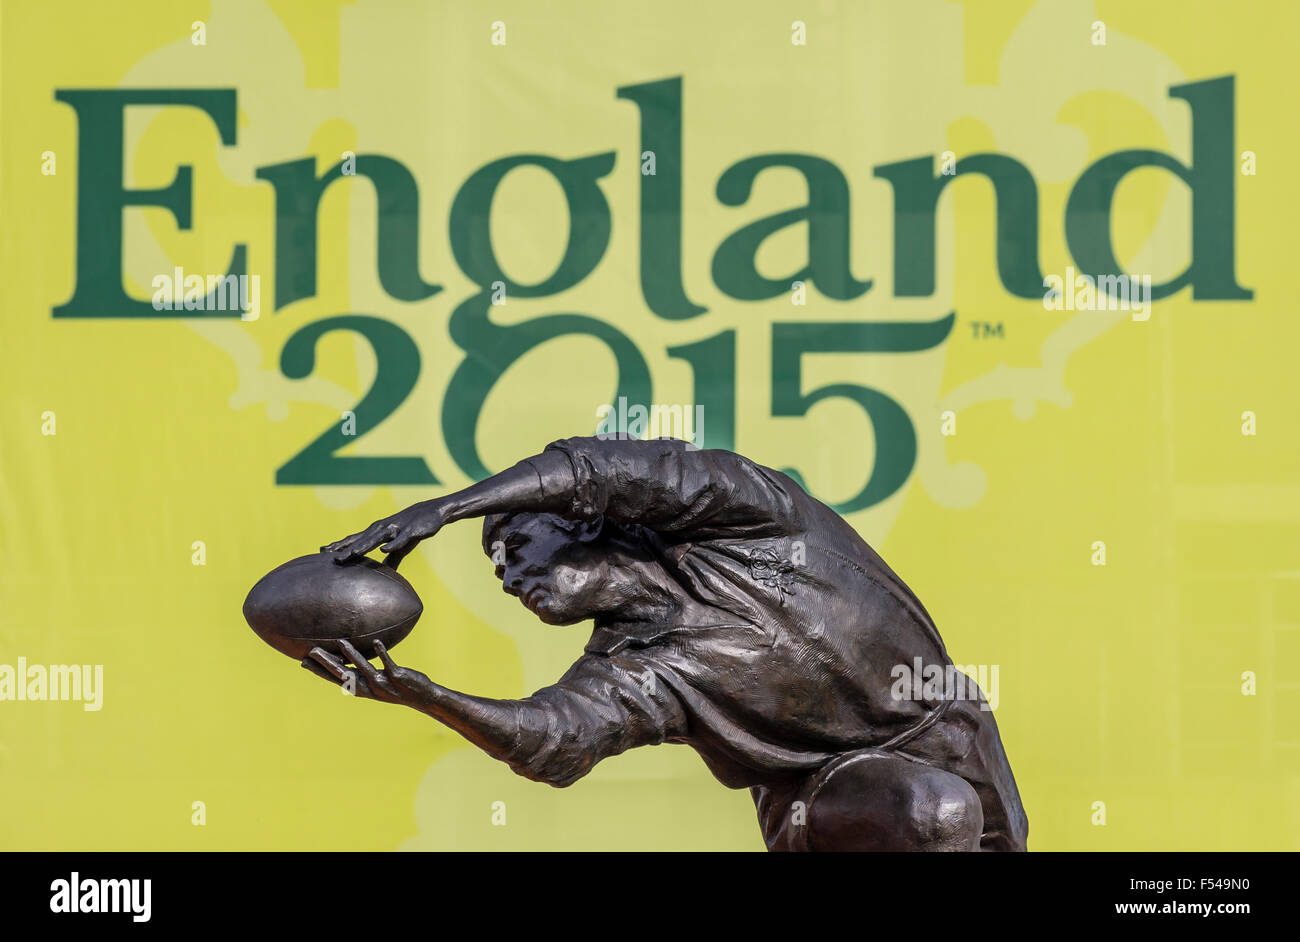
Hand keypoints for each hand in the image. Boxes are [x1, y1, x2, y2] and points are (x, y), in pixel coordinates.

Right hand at [301, 640, 438, 711]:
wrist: (419, 696)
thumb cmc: (393, 686)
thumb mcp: (372, 681)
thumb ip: (358, 673)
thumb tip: (345, 660)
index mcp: (360, 688)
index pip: (335, 679)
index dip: (319, 671)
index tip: (303, 661)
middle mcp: (368, 687)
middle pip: (344, 675)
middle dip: (328, 663)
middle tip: (312, 650)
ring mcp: (382, 683)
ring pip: (364, 668)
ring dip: (353, 655)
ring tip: (342, 641)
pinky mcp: (397, 676)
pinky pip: (388, 663)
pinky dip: (382, 653)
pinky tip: (377, 642)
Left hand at [321, 500, 444, 568]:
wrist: (433, 512)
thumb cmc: (413, 529)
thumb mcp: (401, 547)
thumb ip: (391, 559)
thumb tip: (385, 574)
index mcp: (378, 533)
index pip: (355, 540)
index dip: (339, 546)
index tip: (321, 552)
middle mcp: (382, 529)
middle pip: (360, 539)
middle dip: (343, 547)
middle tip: (325, 553)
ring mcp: (395, 529)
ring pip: (376, 538)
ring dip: (363, 546)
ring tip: (350, 554)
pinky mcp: (410, 531)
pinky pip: (400, 539)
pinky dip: (392, 544)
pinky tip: (384, 549)